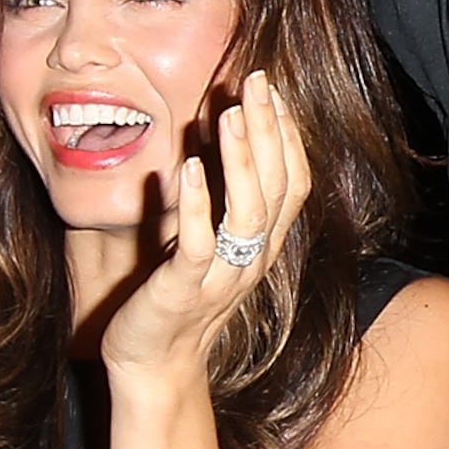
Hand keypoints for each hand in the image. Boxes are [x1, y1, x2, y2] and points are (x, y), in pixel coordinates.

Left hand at [100, 76, 311, 385]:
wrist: (155, 365)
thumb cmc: (178, 299)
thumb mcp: (209, 246)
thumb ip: (220, 203)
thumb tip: (221, 145)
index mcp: (263, 247)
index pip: (293, 184)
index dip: (288, 136)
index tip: (273, 92)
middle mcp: (253, 260)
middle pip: (275, 188)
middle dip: (269, 131)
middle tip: (258, 82)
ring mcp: (221, 277)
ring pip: (246, 213)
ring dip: (240, 161)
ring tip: (230, 114)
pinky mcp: (183, 291)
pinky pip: (196, 246)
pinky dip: (196, 205)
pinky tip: (188, 167)